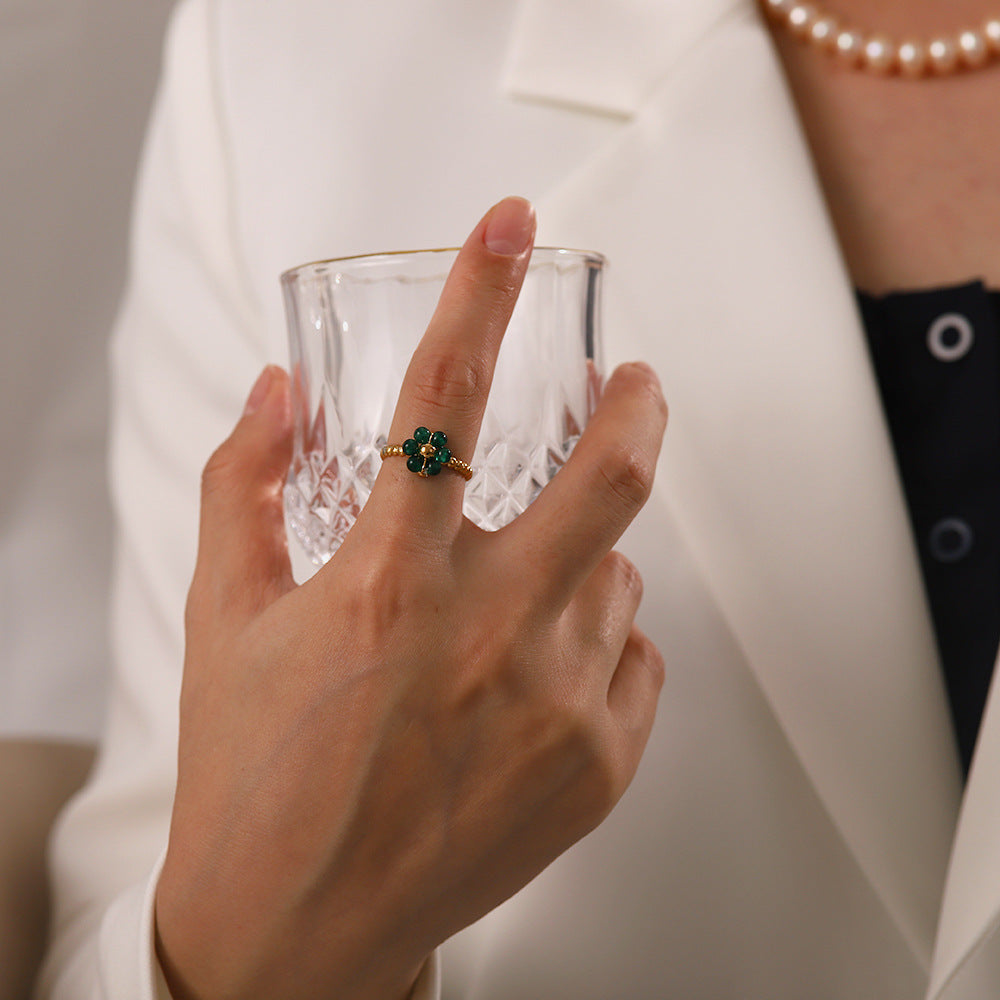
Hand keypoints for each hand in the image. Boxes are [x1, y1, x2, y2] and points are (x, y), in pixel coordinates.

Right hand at [155, 197, 667, 999]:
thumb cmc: (257, 770)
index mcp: (389, 585)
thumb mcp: (227, 618)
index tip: (510, 227)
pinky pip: (634, 655)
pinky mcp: (601, 762)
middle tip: (631, 378)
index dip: (481, 290)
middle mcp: (490, 636)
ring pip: (617, 572)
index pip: (445, 396)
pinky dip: (596, 638)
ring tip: (517, 598)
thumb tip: (277, 393)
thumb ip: (246, 486)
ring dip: (580, 556)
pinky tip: (536, 674)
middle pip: (610, 472)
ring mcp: (560, 704)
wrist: (304, 921)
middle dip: (634, 400)